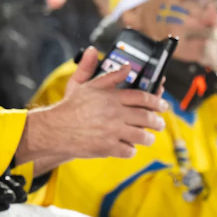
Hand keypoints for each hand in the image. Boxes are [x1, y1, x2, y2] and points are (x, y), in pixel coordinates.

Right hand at [17, 48, 168, 163]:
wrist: (54, 129)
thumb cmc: (72, 107)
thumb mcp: (88, 86)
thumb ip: (109, 76)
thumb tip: (126, 66)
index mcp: (112, 98)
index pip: (143, 97)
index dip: (157, 101)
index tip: (163, 105)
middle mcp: (114, 114)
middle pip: (147, 118)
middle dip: (158, 122)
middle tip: (159, 123)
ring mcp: (112, 132)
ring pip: (142, 136)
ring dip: (148, 137)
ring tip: (148, 137)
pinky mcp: (107, 148)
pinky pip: (129, 151)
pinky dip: (131, 150)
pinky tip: (130, 146)